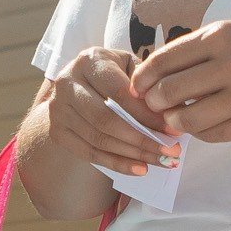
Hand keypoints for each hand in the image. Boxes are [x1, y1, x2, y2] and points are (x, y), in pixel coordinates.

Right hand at [44, 46, 168, 174]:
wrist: (75, 86)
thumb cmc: (112, 74)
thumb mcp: (128, 67)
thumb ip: (146, 84)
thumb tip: (172, 111)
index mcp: (89, 61)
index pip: (120, 93)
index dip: (147, 114)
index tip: (173, 129)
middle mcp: (67, 83)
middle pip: (107, 119)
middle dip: (143, 139)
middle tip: (171, 151)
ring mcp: (58, 109)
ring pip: (99, 139)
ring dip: (134, 154)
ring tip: (162, 161)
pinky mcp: (56, 131)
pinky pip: (90, 153)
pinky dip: (117, 164)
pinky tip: (141, 169)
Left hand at [130, 15, 230, 143]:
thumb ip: (202, 46)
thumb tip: (158, 69)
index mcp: (222, 36)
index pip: (164, 60)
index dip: (143, 77)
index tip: (138, 86)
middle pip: (169, 91)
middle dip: (154, 102)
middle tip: (153, 105)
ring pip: (188, 118)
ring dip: (175, 120)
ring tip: (176, 116)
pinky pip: (213, 134)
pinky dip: (200, 131)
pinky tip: (203, 122)